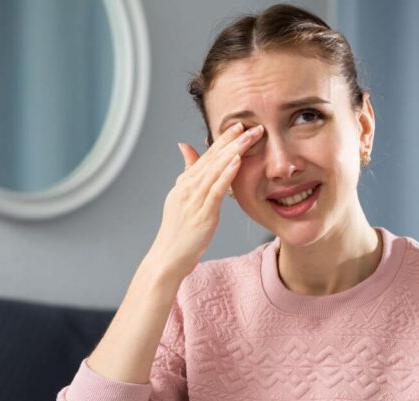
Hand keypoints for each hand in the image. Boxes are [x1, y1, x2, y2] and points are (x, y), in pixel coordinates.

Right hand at [146, 122, 263, 280]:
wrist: (168, 258)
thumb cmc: (177, 232)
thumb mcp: (181, 198)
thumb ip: (187, 173)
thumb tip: (185, 147)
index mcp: (185, 184)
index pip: (206, 156)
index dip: (222, 140)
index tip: (238, 126)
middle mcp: (188, 188)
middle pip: (212, 159)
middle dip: (232, 141)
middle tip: (250, 125)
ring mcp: (194, 200)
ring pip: (216, 170)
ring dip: (233, 152)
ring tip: (248, 137)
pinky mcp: (202, 214)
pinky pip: (216, 191)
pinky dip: (226, 174)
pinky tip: (237, 162)